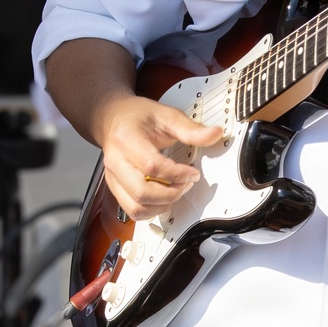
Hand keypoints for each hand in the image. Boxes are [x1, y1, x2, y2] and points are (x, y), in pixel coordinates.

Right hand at [95, 93, 222, 220]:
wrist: (114, 118)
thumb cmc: (137, 117)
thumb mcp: (166, 116)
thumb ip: (190, 129)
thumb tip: (214, 134)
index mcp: (126, 140)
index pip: (152, 166)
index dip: (177, 174)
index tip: (193, 173)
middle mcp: (116, 162)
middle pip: (142, 192)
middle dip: (171, 193)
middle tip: (187, 183)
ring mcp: (113, 177)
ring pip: (135, 207)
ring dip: (162, 205)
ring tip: (177, 191)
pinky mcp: (115, 187)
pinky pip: (132, 210)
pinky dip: (152, 210)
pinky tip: (164, 198)